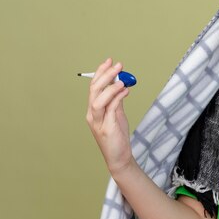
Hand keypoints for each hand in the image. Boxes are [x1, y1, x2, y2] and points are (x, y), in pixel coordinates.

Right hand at [85, 58, 132, 172]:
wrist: (119, 157)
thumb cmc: (117, 136)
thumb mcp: (117, 115)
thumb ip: (116, 100)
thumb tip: (120, 84)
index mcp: (93, 110)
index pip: (93, 87)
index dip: (100, 73)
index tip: (109, 61)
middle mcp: (92, 115)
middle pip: (94, 91)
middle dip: (105, 75)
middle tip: (117, 65)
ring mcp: (98, 122)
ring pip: (98, 100)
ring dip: (110, 87)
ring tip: (122, 79)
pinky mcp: (107, 128)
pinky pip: (110, 110)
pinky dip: (117, 98)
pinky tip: (126, 91)